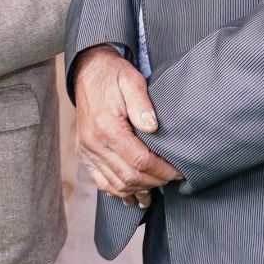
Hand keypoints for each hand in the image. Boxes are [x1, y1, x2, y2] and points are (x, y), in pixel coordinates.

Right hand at [72, 46, 181, 204]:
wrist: (87, 71)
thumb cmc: (113, 75)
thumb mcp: (131, 80)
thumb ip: (142, 103)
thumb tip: (153, 126)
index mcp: (106, 126)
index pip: (140, 160)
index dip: (163, 170)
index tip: (179, 171)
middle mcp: (93, 143)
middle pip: (129, 177)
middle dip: (154, 182)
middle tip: (171, 179)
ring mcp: (86, 150)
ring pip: (116, 184)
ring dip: (138, 191)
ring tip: (157, 189)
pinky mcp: (84, 153)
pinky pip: (101, 182)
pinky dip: (118, 191)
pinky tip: (133, 192)